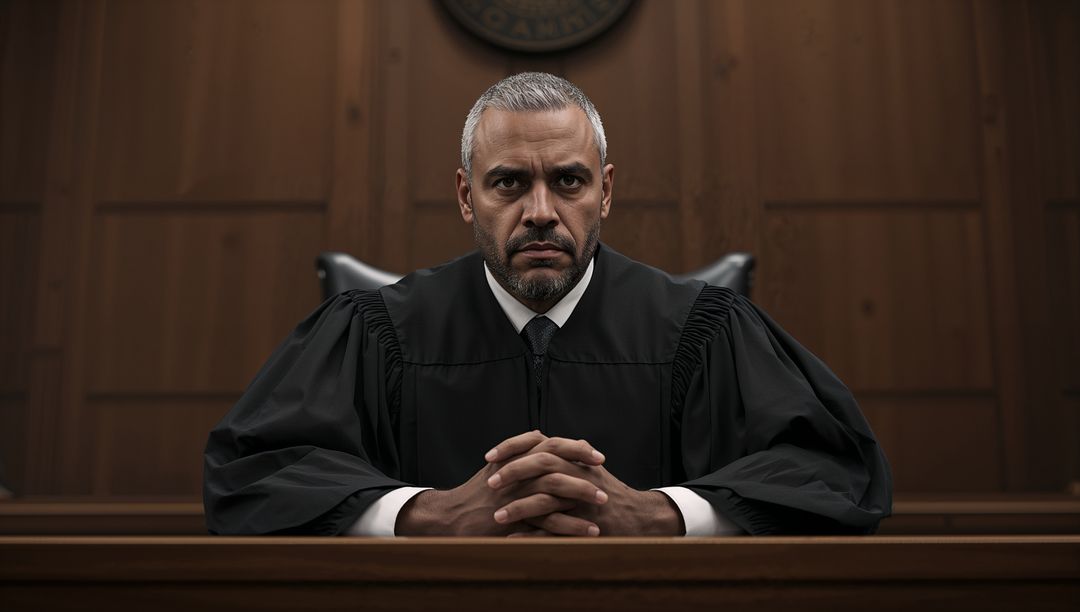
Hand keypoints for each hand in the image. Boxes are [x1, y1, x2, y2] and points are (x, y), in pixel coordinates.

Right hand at [395, 431, 605, 535]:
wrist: (452, 517)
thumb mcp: (499, 467)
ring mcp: (515, 493)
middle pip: (556, 461)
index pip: (551, 443)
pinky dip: (571, 526)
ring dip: (582, 496)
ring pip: (555, 490)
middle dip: (583, 467)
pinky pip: (548, 521)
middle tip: (605, 474)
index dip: (576, 447)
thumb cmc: (478, 493)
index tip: (597, 455)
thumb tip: (545, 440)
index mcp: (515, 457)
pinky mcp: (515, 517)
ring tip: (603, 503)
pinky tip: (588, 532)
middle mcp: (516, 470)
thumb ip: (522, 452)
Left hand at [487, 438, 683, 536]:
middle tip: (490, 483)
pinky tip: (511, 541)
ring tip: (496, 517)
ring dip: (519, 508)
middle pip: (542, 464)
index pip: (540, 443)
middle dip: (513, 473)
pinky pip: (554, 531)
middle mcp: (579, 474)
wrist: (639, 517)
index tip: (489, 456)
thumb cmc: (606, 492)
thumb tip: (535, 440)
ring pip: (546, 499)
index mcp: (575, 459)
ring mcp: (582, 501)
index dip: (512, 448)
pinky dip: (532, 537)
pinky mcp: (585, 525)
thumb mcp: (586, 467)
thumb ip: (562, 454)